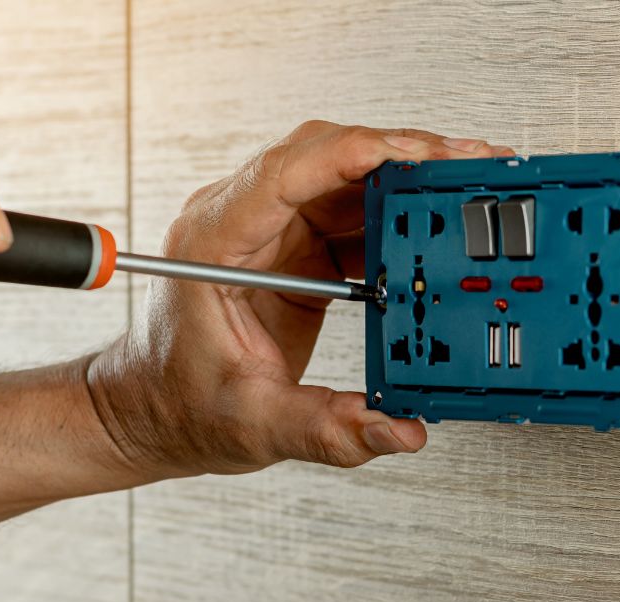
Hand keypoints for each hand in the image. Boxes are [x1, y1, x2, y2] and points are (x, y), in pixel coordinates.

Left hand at [88, 120, 512, 475]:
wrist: (153, 413)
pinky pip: (355, 216)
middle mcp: (242, 223)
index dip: (357, 153)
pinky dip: (399, 218)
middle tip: (464, 165)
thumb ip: (328, 429)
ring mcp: (271, 232)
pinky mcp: (297, 250)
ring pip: (347, 180)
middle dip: (400, 156)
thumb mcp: (254, 425)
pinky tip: (437, 229)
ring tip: (465, 189)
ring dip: (407, 183)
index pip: (288, 171)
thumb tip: (397, 429)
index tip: (415, 154)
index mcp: (214, 242)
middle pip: (327, 159)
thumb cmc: (177, 406)